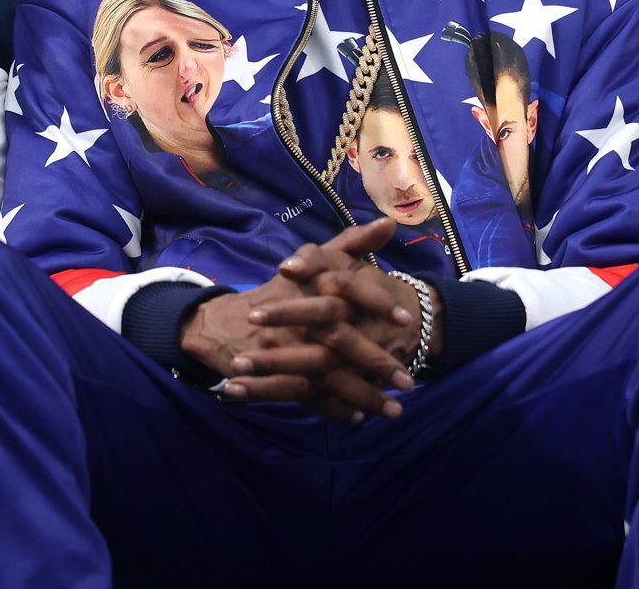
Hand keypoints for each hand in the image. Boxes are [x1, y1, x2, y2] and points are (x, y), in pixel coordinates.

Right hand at [180, 218, 416, 418]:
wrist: (228, 324)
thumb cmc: (282, 290)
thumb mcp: (314, 259)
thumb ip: (352, 242)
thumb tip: (389, 223)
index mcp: (311, 285)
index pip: (348, 288)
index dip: (377, 302)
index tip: (405, 321)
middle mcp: (300, 318)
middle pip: (344, 341)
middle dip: (378, 363)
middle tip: (409, 382)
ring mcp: (289, 350)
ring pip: (331, 376)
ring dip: (364, 395)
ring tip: (394, 411)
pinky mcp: (279, 376)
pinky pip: (312, 397)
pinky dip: (335, 409)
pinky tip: (360, 416)